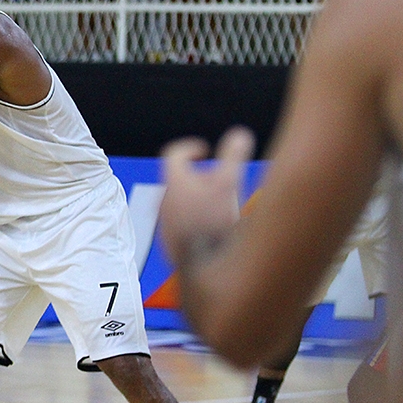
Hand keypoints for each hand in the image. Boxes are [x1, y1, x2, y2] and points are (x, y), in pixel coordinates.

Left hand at [159, 126, 255, 267]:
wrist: (204, 268)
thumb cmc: (214, 223)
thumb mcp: (229, 184)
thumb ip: (233, 156)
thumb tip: (239, 135)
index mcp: (173, 182)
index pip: (173, 153)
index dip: (190, 147)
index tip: (204, 151)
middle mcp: (163, 201)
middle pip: (177, 179)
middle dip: (199, 175)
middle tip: (219, 179)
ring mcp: (165, 223)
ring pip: (179, 202)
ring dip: (198, 198)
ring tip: (220, 204)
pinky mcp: (170, 242)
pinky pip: (180, 222)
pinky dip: (195, 217)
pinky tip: (215, 226)